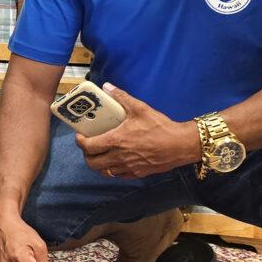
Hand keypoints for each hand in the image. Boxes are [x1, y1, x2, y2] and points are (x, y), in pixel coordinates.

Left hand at [76, 83, 201, 178]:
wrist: (181, 145)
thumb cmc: (160, 126)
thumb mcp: (140, 108)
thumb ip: (121, 97)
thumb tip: (107, 86)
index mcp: (116, 141)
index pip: (89, 146)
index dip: (80, 142)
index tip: (80, 135)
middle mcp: (119, 157)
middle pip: (92, 163)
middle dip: (87, 155)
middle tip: (89, 145)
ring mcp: (128, 168)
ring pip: (104, 172)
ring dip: (99, 164)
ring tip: (101, 154)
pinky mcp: (138, 174)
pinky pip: (119, 175)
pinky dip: (113, 170)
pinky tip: (116, 160)